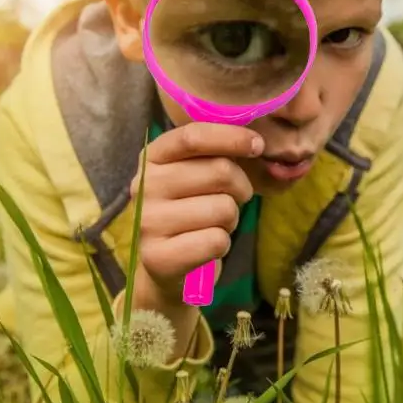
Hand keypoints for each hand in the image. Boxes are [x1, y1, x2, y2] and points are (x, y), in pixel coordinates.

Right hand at [130, 122, 263, 306]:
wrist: (165, 266)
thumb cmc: (191, 210)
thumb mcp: (196, 174)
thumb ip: (217, 153)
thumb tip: (257, 142)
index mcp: (152, 158)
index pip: (193, 136)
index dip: (231, 137)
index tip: (258, 146)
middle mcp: (144, 186)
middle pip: (219, 171)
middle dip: (240, 187)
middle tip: (231, 200)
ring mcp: (148, 222)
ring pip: (224, 208)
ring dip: (231, 219)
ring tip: (213, 225)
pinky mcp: (159, 257)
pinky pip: (217, 241)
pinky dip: (222, 244)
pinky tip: (206, 246)